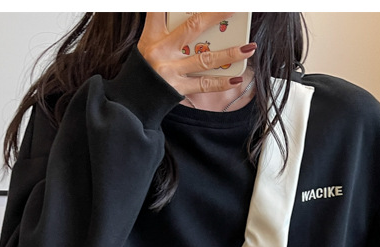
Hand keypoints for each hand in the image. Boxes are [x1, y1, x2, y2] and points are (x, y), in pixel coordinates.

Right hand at [138, 12, 256, 95]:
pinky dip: (222, 82)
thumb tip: (192, 23)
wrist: (131, 103)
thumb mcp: (147, 45)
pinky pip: (204, 85)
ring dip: (229, 53)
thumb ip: (164, 29)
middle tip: (235, 8)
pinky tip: (236, 78)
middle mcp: (162, 51)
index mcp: (153, 36)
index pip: (159, 10)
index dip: (171, 3)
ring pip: (205, 59)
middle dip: (215, 15)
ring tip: (248, 47)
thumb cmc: (143, 70)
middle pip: (193, 27)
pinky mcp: (177, 89)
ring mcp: (170, 71)